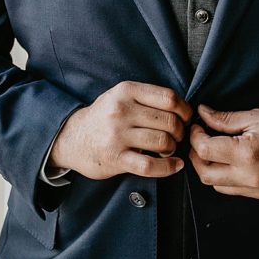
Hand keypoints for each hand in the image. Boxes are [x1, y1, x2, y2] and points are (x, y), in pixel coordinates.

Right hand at [48, 81, 191, 179]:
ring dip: (172, 149)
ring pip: (163, 142)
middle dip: (180, 132)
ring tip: (168, 149)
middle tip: (176, 137)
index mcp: (125, 91)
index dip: (185, 110)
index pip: (169, 98)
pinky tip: (174, 166)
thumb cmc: (103, 117)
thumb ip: (146, 97)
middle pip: (170, 121)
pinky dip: (168, 168)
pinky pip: (150, 165)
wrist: (72, 137)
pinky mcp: (116, 157)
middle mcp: (121, 110)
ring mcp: (117, 134)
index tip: (185, 118)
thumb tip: (183, 108)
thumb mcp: (119, 96)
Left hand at [189, 104, 258, 199]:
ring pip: (217, 185)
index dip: (194, 136)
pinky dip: (224, 177)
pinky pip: (233, 190)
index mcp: (248, 154)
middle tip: (200, 138)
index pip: (204, 151)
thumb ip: (224, 118)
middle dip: (196, 155)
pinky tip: (229, 160)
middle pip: (205, 174)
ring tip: (214, 148)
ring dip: (209, 168)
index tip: (197, 126)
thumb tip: (202, 114)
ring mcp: (258, 190)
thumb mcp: (256, 116)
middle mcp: (251, 177)